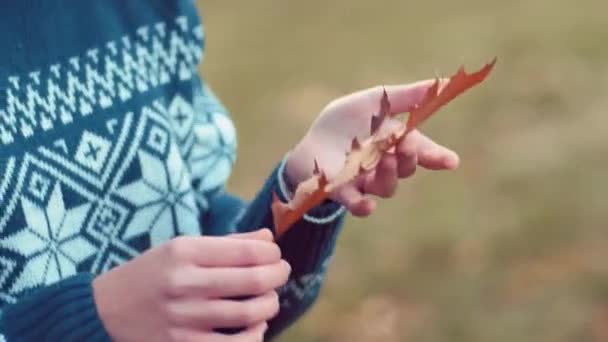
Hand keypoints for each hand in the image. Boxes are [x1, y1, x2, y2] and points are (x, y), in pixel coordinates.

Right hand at [92, 229, 289, 341]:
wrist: (104, 311)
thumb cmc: (151, 273)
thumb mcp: (181, 247)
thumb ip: (227, 243)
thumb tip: (269, 240)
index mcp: (184, 252)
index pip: (246, 251)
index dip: (272, 254)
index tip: (275, 255)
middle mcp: (185, 284)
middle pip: (254, 281)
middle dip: (278, 275)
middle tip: (281, 273)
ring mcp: (184, 319)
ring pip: (250, 314)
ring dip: (270, 304)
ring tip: (268, 298)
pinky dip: (255, 335)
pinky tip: (255, 326)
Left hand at [286, 81, 459, 215]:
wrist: (312, 140)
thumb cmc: (345, 122)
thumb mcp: (374, 101)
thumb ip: (404, 97)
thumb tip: (441, 82)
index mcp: (395, 142)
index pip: (421, 150)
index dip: (437, 156)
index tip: (451, 161)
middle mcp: (384, 165)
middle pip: (405, 168)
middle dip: (410, 158)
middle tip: (406, 146)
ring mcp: (364, 181)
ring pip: (386, 187)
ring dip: (389, 176)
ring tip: (384, 159)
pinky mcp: (341, 191)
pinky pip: (357, 204)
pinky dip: (364, 206)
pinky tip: (368, 205)